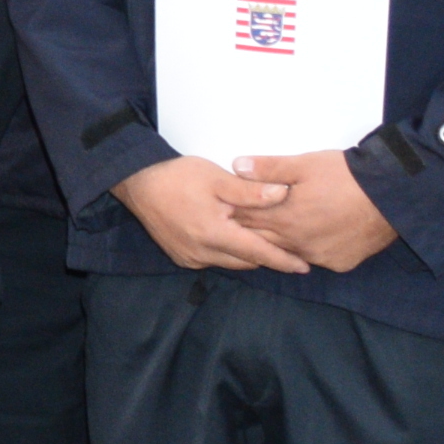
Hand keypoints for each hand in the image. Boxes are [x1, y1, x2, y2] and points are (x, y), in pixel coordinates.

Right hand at [114, 156, 302, 270]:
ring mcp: (190, 257)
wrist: (138, 183)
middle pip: (246, 261)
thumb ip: (250, 191)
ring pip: (230, 262)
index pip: (258, 253)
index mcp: (213, 234)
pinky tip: (233, 238)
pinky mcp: (182, 256)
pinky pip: (214, 259)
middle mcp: (202, 253)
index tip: (304, 267)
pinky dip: (228, 252)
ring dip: (247, 254)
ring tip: (265, 244)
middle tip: (290, 250)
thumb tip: (282, 194)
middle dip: (267, 257)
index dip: (283, 260)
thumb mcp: (217, 178)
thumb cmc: (178, 177)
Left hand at [229, 151, 396, 270]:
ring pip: (288, 252)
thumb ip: (269, 168)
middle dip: (249, 231)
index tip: (222, 208)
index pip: (248, 219)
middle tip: (236, 224)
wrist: (391, 195)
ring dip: (277, 243)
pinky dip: (307, 250)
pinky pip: (316, 258)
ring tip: (270, 233)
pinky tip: (306, 242)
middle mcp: (298, 243)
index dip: (235, 213)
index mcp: (285, 219)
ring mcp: (319, 256)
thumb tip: (236, 166)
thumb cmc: (346, 175)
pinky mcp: (339, 263)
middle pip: (263, 240)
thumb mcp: (305, 164)